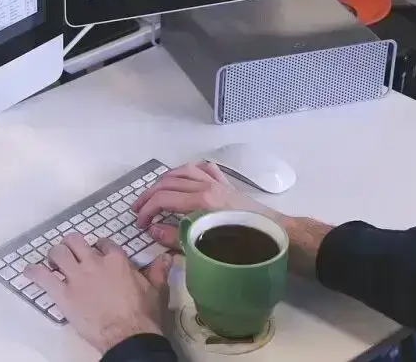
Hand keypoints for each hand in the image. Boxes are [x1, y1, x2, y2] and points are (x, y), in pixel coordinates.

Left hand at [24, 234, 171, 353]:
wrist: (129, 335)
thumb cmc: (143, 315)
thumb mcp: (156, 290)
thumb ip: (158, 271)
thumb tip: (166, 257)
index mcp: (116, 260)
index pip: (102, 242)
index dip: (98, 248)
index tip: (96, 254)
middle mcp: (94, 263)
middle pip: (75, 241)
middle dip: (71, 245)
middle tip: (70, 255)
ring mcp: (77, 277)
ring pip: (57, 253)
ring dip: (53, 256)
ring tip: (53, 263)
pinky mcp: (63, 294)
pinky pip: (42, 276)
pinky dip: (33, 272)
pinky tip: (30, 272)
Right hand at [132, 161, 268, 247]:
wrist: (276, 236)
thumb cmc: (243, 245)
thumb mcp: (205, 247)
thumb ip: (176, 237)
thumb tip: (153, 230)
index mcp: (201, 200)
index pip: (163, 199)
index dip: (147, 210)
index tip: (140, 224)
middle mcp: (207, 185)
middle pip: (168, 182)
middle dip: (150, 195)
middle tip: (139, 210)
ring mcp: (217, 182)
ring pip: (183, 171)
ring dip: (165, 180)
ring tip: (155, 192)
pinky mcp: (227, 184)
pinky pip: (204, 169)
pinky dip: (190, 170)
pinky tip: (184, 177)